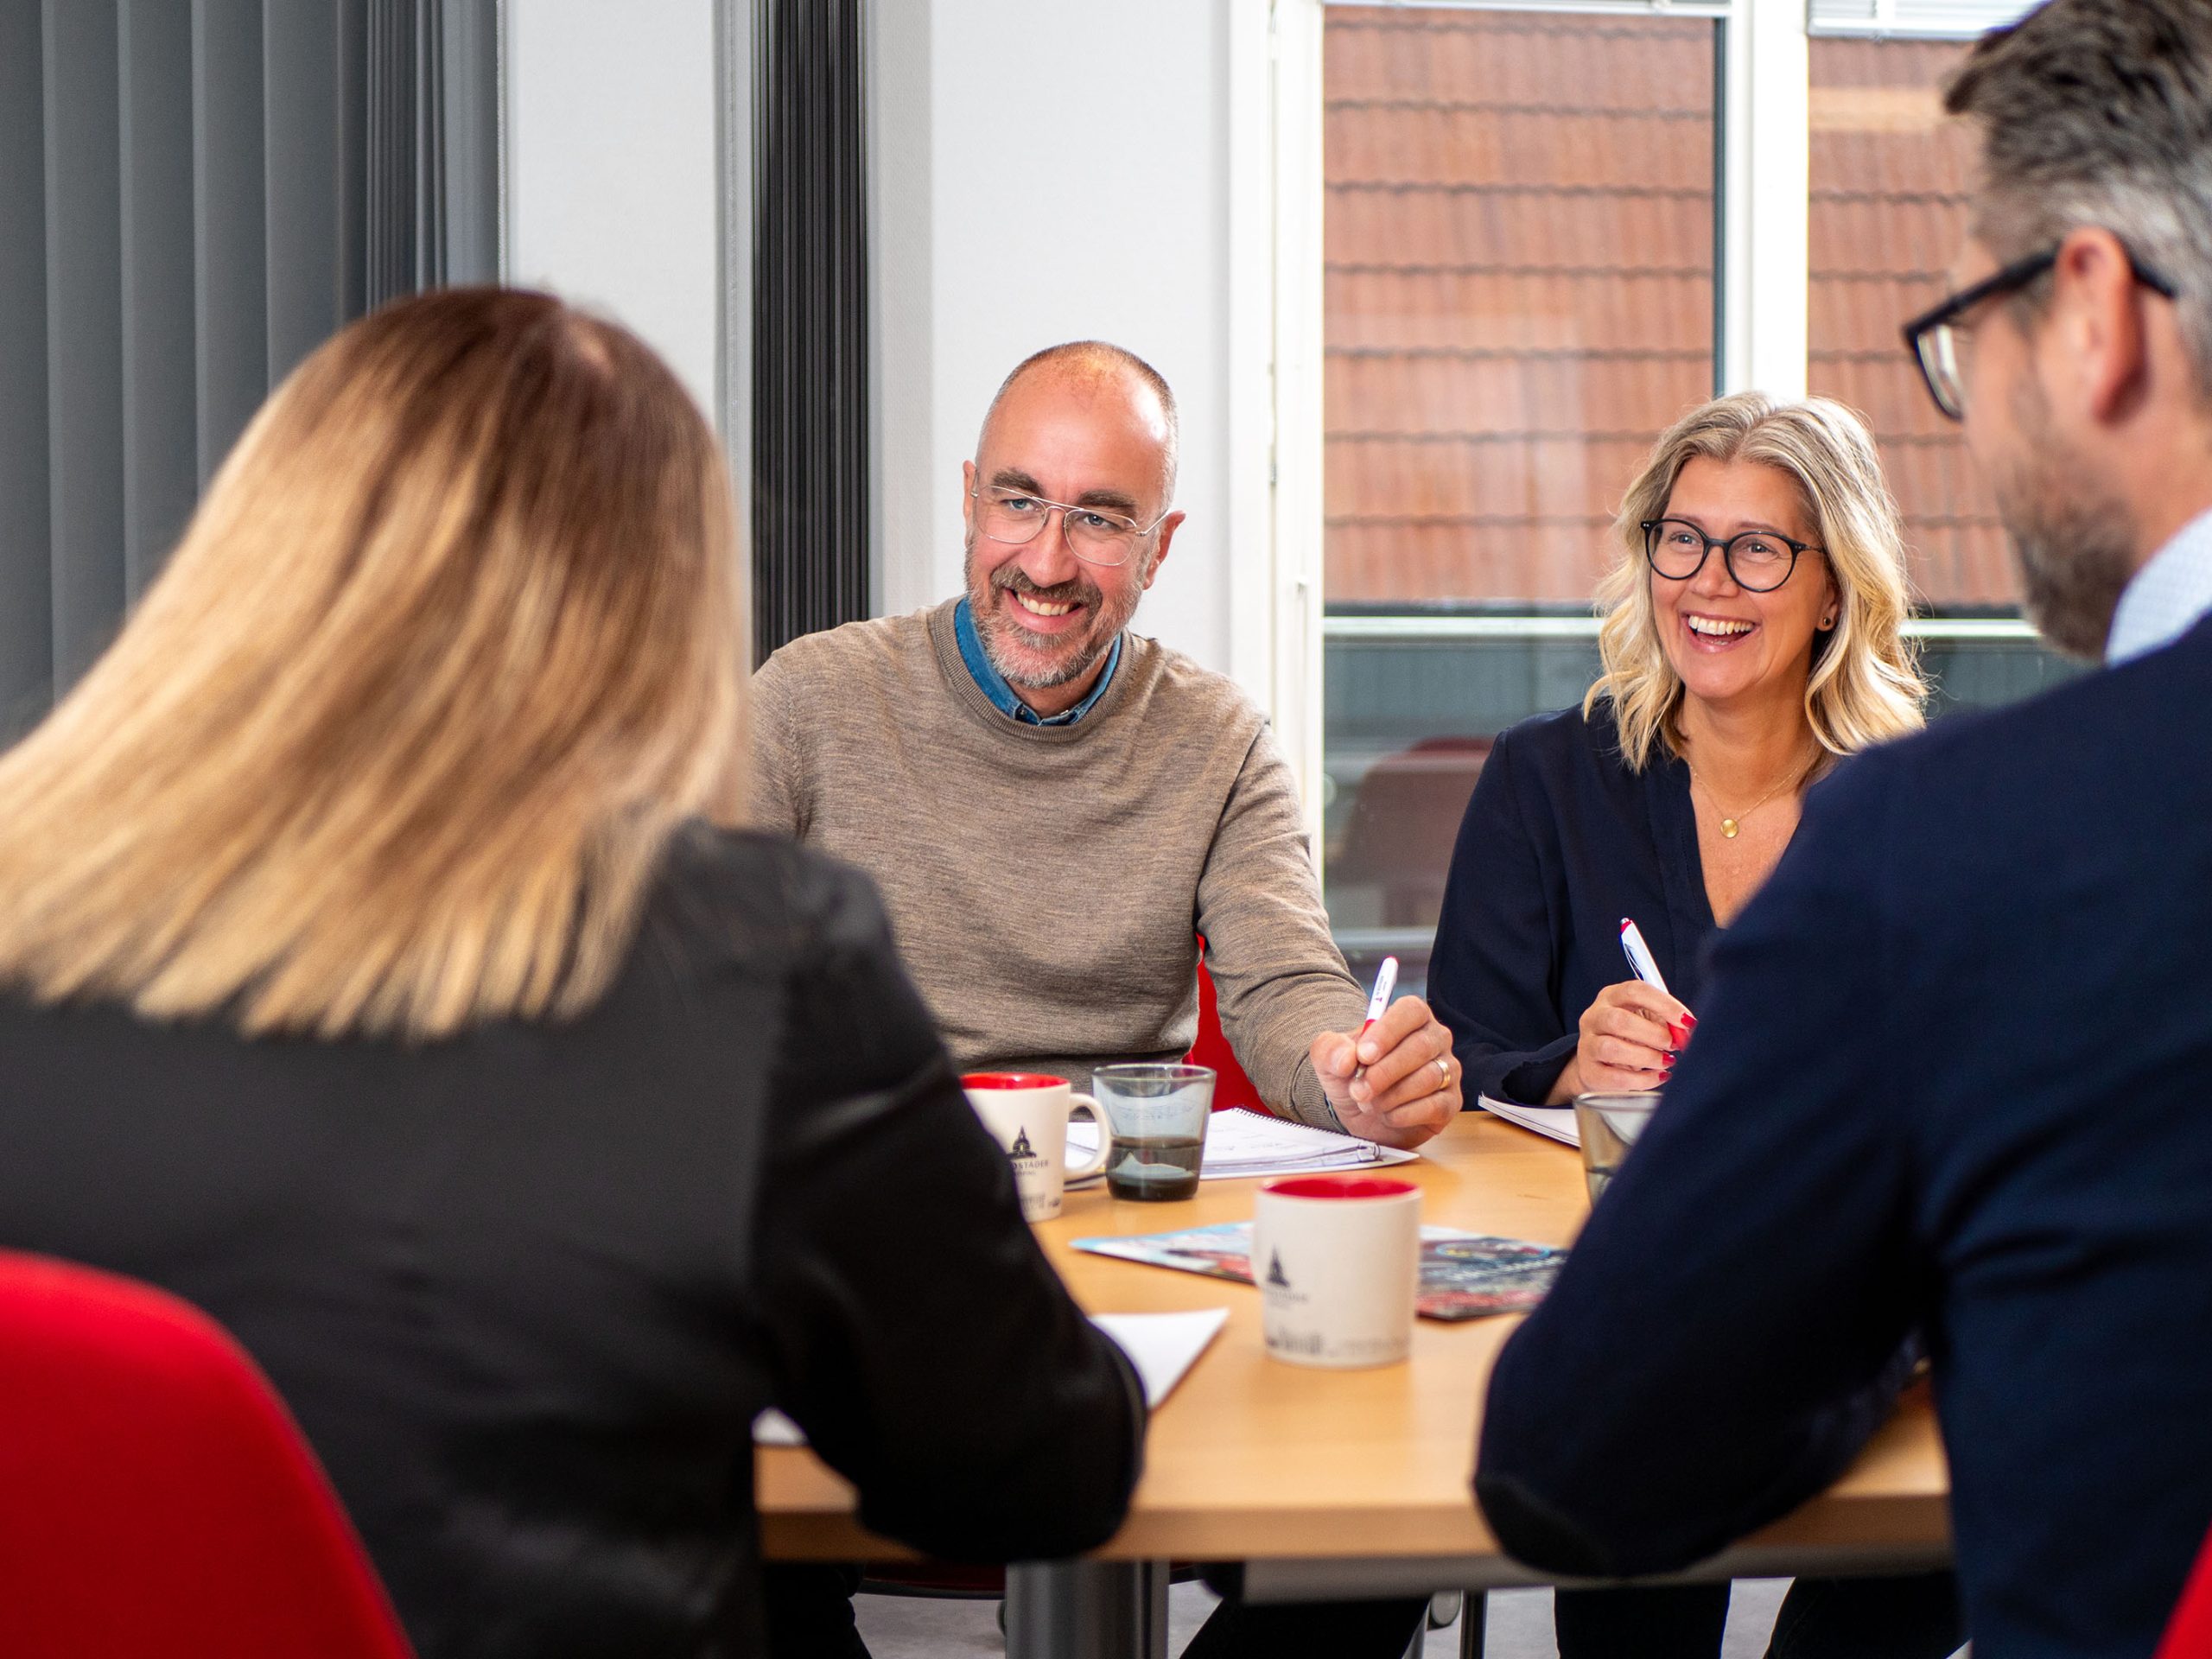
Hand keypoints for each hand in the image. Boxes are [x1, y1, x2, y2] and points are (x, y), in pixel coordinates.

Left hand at [1310, 995, 1460, 1149]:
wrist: (1361, 1114)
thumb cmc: (1352, 1077)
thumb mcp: (1329, 1060)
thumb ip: (1331, 1050)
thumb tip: (1347, 1058)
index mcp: (1410, 1017)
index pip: (1411, 1011)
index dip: (1387, 1032)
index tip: (1363, 1055)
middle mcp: (1435, 1039)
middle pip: (1421, 1046)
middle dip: (1384, 1072)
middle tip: (1358, 1090)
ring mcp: (1447, 1070)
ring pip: (1428, 1077)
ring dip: (1391, 1095)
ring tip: (1369, 1103)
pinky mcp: (1450, 1102)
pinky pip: (1435, 1106)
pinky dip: (1404, 1114)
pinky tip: (1387, 1115)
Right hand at [1546, 981, 1694, 1101]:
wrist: (1601, 1064)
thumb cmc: (1630, 1037)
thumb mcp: (1647, 1020)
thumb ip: (1667, 1021)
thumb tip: (1686, 1030)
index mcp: (1611, 997)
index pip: (1634, 991)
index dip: (1663, 1004)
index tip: (1686, 1020)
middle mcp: (1594, 1017)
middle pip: (1619, 1020)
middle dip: (1653, 1034)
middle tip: (1673, 1044)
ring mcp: (1587, 1044)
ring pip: (1612, 1048)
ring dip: (1647, 1057)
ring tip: (1666, 1062)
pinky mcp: (1589, 1072)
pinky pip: (1614, 1077)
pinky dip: (1642, 1079)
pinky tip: (1657, 1076)